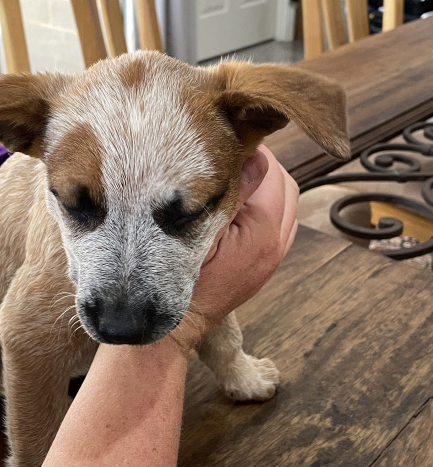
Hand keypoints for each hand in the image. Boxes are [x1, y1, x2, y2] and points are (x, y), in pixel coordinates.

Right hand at [167, 145, 298, 354]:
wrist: (180, 323)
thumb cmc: (179, 277)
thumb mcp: (196, 230)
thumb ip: (227, 193)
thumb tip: (249, 157)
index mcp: (262, 230)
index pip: (270, 171)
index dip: (250, 151)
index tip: (226, 143)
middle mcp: (277, 242)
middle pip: (286, 185)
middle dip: (263, 165)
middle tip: (231, 156)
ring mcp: (275, 255)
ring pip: (287, 203)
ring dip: (268, 185)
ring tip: (236, 177)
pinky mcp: (268, 262)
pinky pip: (281, 223)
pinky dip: (269, 206)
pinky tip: (243, 205)